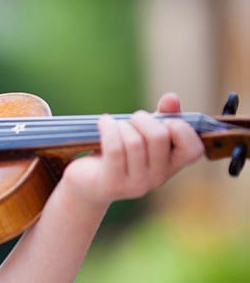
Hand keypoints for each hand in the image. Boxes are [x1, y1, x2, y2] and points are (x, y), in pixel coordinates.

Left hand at [60, 93, 204, 208]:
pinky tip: (103, 122)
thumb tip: (172, 98)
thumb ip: (162, 116)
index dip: (180, 127)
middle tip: (131, 120)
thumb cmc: (120, 151)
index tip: (161, 120)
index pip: (193, 149)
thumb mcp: (143, 133)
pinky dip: (108, 128)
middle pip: (159, 136)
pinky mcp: (113, 184)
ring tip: (113, 125)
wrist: (88, 181)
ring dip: (121, 125)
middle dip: (142, 118)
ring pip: (134, 142)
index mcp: (173, 166)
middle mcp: (159, 178)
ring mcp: (137, 184)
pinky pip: (114, 148)